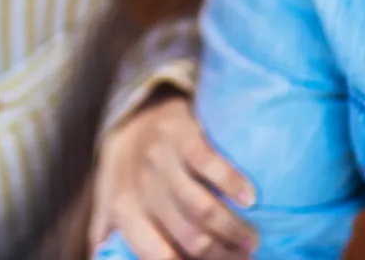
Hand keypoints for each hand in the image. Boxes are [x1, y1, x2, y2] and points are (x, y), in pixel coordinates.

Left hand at [91, 92, 257, 258]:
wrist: (138, 118)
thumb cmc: (135, 176)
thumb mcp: (113, 210)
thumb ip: (117, 243)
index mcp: (125, 215)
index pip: (161, 258)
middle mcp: (140, 189)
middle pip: (192, 240)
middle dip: (224, 255)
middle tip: (245, 255)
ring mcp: (161, 160)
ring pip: (204, 210)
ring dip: (235, 230)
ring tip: (251, 238)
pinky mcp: (182, 135)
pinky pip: (210, 165)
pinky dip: (233, 185)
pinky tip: (250, 199)